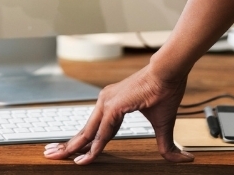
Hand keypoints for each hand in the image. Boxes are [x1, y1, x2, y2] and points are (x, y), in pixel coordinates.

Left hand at [43, 63, 192, 164]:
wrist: (169, 73)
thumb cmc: (165, 91)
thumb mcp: (163, 125)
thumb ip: (166, 145)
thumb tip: (183, 160)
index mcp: (113, 105)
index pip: (94, 130)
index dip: (83, 144)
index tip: (72, 155)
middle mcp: (106, 102)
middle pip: (84, 130)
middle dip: (67, 145)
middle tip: (51, 155)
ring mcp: (108, 102)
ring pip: (89, 131)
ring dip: (74, 146)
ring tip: (61, 157)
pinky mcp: (114, 104)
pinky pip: (102, 130)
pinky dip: (95, 145)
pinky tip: (87, 157)